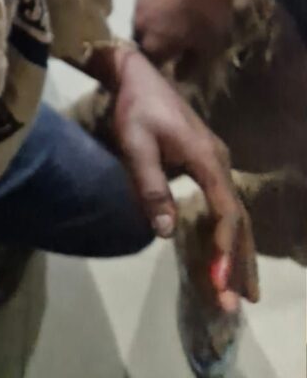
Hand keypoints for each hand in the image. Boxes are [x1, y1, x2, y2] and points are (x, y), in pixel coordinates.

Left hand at [111, 48, 258, 311]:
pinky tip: (226, 255)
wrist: (137, 75)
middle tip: (238, 302)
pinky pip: (225, 205)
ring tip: (244, 291)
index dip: (224, 247)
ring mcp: (216, 162)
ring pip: (236, 213)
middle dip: (238, 261)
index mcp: (206, 158)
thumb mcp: (135, 144)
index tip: (219, 281)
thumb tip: (165, 232)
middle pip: (238, 218)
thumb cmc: (134, 108)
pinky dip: (229, 234)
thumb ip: (150, 185)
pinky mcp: (206, 163)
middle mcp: (219, 161)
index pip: (225, 211)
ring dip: (238, 252)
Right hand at [133, 0, 234, 63]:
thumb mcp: (207, 48)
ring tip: (169, 20)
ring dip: (151, 25)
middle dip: (153, 44)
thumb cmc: (208, 16)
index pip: (149, 64)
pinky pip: (143, 4)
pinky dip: (152, 8)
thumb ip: (190, 65)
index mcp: (153, 46)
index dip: (160, 64)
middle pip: (142, 42)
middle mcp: (139, 27)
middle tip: (171, 41)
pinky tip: (167, 3)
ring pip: (140, 22)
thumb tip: (178, 75)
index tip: (171, 62)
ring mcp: (138, 5)